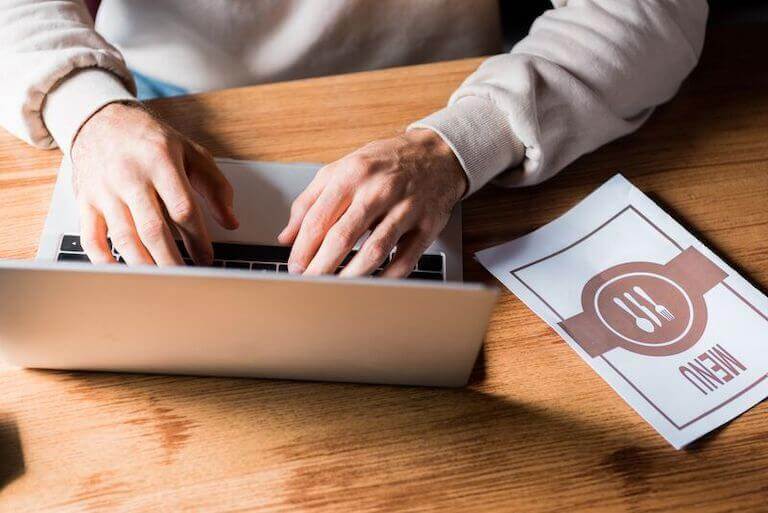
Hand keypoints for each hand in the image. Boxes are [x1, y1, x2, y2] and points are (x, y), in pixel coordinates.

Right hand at [71, 102, 238, 265]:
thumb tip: (231, 221)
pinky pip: (90, 237)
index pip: (183, 208)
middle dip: (171, 260)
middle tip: (185, 280)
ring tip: (160, 283)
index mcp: (160, 162)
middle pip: (153, 228)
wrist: (99, 119)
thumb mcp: (191, 152)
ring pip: (124, 237)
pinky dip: (103, 260)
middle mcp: (130, 176)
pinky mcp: (85, 201)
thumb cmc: (149, 140)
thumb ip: (216, 187)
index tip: (207, 259)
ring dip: (143, 265)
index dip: (198, 238)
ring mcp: (104, 190)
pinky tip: (119, 273)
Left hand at [278, 129, 466, 277]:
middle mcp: (379, 190)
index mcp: (352, 175)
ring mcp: (406, 208)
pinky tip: (372, 285)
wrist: (436, 153)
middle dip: (321, 267)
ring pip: (374, 250)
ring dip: (351, 276)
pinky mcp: (428, 225)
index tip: (295, 268)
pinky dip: (387, 277)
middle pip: (343, 237)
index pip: (319, 218)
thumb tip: (287, 236)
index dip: (302, 249)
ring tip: (336, 290)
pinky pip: (406, 259)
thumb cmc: (385, 162)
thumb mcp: (342, 169)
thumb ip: (310, 201)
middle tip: (309, 285)